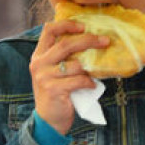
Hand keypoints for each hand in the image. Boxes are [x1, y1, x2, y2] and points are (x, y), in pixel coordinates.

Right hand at [30, 19, 108, 134]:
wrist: (48, 120)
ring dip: (90, 67)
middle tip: (105, 40)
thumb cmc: (56, 92)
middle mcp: (39, 64)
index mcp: (39, 55)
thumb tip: (90, 41)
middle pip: (66, 44)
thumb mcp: (53, 72)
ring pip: (75, 64)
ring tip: (96, 71)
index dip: (67, 25)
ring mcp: (45, 77)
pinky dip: (89, 82)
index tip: (84, 26)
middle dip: (88, 40)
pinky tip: (93, 85)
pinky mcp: (53, 90)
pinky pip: (78, 80)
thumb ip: (63, 58)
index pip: (49, 30)